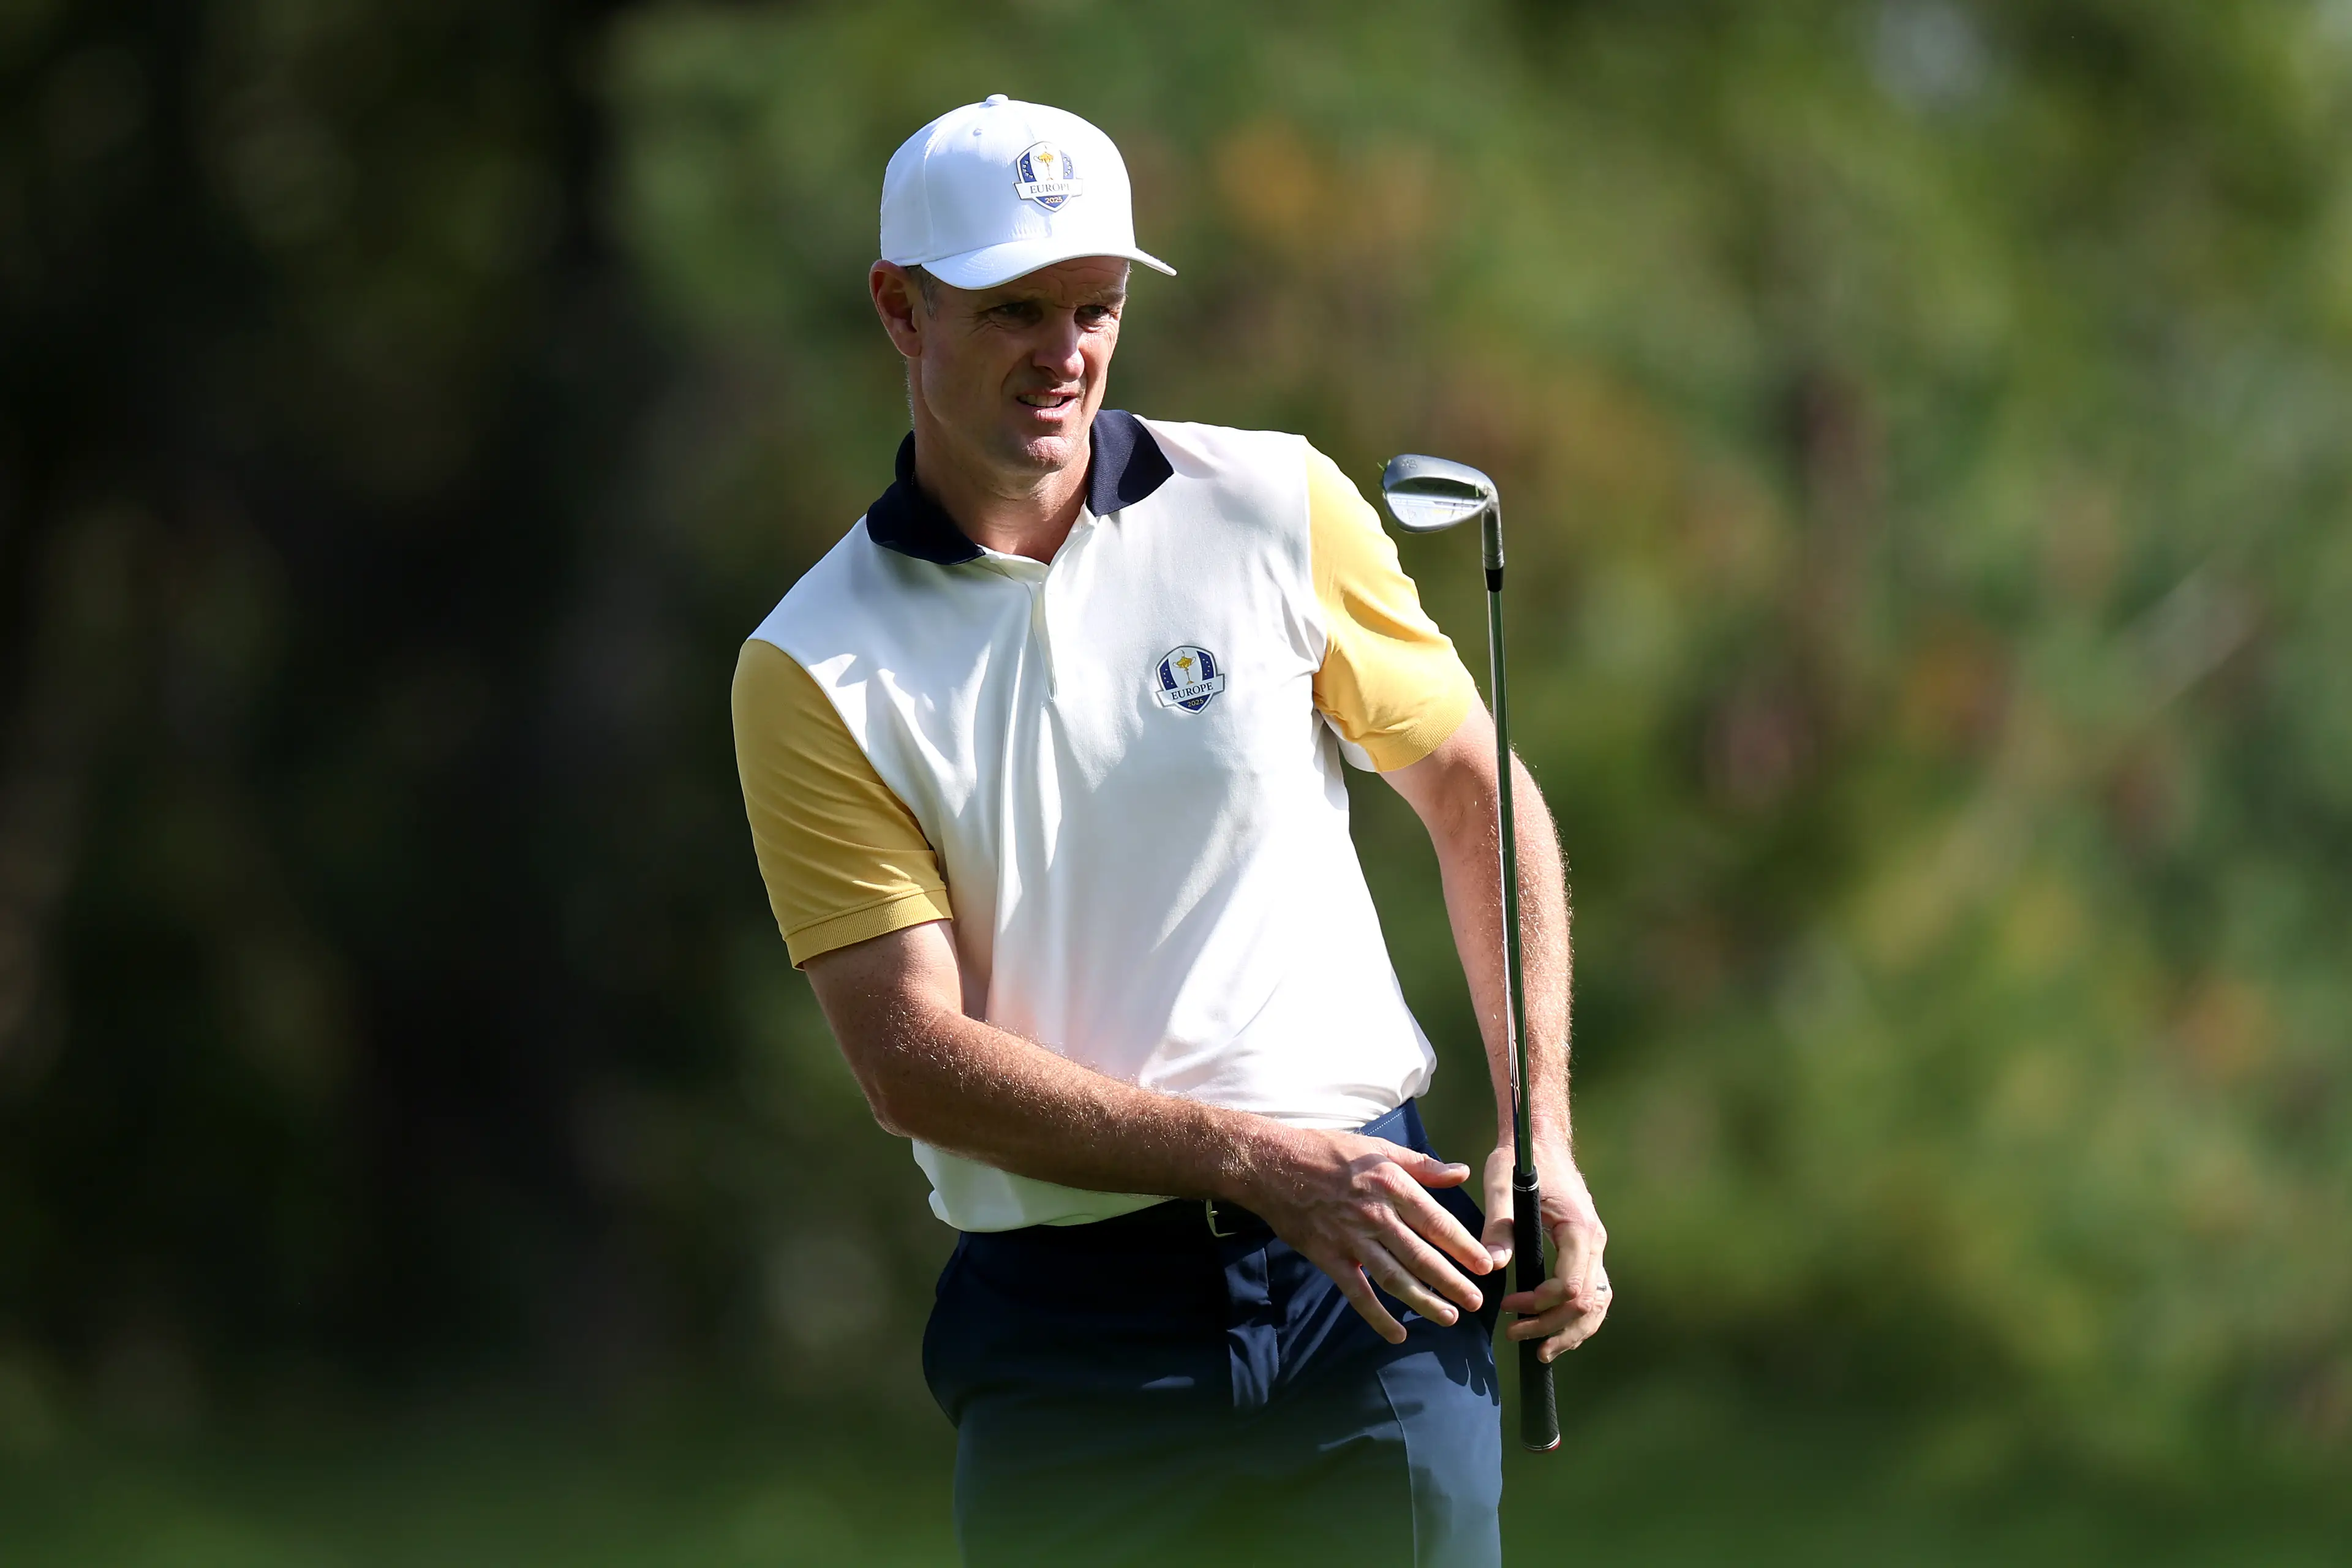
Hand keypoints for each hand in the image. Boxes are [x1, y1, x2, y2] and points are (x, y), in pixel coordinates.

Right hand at [1242, 1127, 1495, 1344]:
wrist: (1273, 1165)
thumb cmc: (1327, 1152)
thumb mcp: (1377, 1149)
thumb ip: (1422, 1165)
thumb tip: (1460, 1172)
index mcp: (1391, 1185)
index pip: (1436, 1222)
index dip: (1463, 1246)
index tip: (1485, 1265)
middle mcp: (1375, 1215)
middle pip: (1421, 1255)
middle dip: (1451, 1281)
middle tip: (1475, 1302)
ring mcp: (1351, 1239)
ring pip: (1395, 1277)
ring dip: (1424, 1301)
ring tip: (1448, 1317)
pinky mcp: (1329, 1257)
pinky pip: (1357, 1293)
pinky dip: (1377, 1316)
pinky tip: (1397, 1333)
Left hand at [1484, 1142, 1610, 1361]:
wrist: (1541, 1143)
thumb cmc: (1520, 1160)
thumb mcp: (1500, 1185)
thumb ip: (1497, 1226)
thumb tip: (1492, 1267)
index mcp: (1578, 1229)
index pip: (1571, 1285)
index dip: (1541, 1304)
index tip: (1510, 1304)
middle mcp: (1595, 1242)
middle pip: (1587, 1302)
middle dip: (1552, 1325)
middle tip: (1515, 1334)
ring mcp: (1595, 1249)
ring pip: (1597, 1304)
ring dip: (1570, 1331)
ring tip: (1539, 1351)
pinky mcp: (1587, 1252)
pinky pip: (1594, 1295)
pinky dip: (1577, 1319)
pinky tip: (1553, 1332)